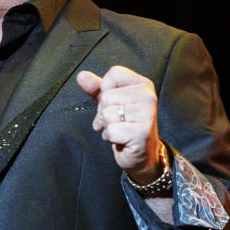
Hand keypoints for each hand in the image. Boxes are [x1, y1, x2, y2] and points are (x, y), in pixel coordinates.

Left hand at [76, 66, 160, 182]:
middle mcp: (148, 96)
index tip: (114, 103)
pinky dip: (111, 137)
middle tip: (117, 121)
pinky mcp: (142, 132)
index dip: (106, 90)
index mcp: (143, 85)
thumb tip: (81, 75)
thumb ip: (96, 88)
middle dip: (104, 112)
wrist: (142, 155)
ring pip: (107, 113)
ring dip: (107, 125)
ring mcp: (147, 114)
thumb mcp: (110, 103)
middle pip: (107, 95)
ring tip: (120, 130)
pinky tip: (121, 139)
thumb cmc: (126, 126)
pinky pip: (111, 130)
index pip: (114, 73)